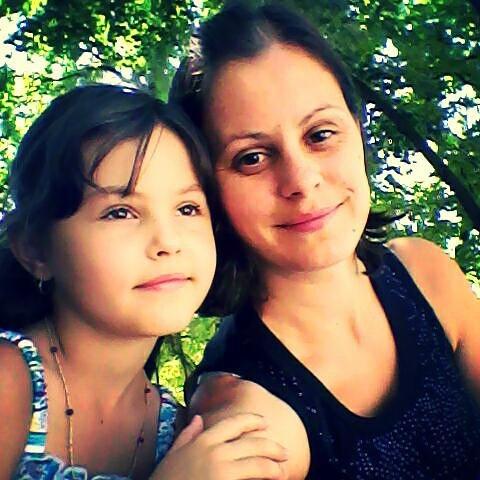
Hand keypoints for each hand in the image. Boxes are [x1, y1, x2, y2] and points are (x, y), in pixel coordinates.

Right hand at [151, 413, 287, 479]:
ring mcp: (222, 471)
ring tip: (283, 470)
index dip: (252, 420)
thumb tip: (200, 418)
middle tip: (283, 452)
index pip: (233, 423)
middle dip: (271, 446)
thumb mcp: (173, 454)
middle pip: (252, 443)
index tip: (264, 421)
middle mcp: (215, 452)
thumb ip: (188, 435)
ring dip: (273, 466)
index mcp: (203, 441)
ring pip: (256, 464)